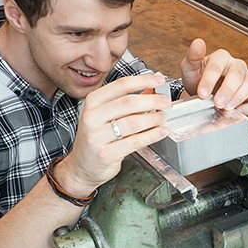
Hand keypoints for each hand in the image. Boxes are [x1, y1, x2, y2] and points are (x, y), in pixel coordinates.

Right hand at [54, 73, 171, 196]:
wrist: (82, 166)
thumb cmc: (97, 138)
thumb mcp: (107, 115)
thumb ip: (129, 102)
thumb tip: (153, 89)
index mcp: (93, 102)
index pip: (121, 85)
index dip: (144, 81)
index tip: (160, 80)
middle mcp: (92, 117)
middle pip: (129, 102)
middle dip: (152, 101)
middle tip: (166, 102)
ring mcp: (97, 136)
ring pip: (133, 122)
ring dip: (153, 119)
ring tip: (163, 117)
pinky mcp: (106, 154)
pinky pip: (134, 141)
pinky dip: (152, 136)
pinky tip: (161, 132)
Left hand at [180, 38, 247, 114]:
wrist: (203, 93)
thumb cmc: (198, 78)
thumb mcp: (190, 68)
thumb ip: (193, 56)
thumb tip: (197, 42)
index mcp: (222, 57)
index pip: (218, 65)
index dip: (210, 80)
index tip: (202, 93)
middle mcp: (237, 66)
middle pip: (237, 74)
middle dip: (227, 90)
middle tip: (217, 103)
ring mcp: (247, 79)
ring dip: (239, 97)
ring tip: (227, 108)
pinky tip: (238, 111)